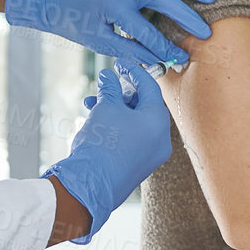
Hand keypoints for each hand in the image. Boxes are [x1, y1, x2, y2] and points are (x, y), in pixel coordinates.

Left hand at [4, 0, 215, 65]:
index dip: (166, 48)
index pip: (148, 32)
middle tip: (206, 32)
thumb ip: (129, 50)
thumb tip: (159, 62)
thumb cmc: (75, 21)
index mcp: (114, 6)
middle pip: (164, 0)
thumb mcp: (98, 41)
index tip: (182, 59)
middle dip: (187, 18)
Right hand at [40, 59, 171, 243]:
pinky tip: (96, 121)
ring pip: (135, 122)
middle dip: (122, 93)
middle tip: (107, 84)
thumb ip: (110, 89)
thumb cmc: (101, 144)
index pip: (150, 88)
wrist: (89, 185)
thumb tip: (108, 77)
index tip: (119, 63)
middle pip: (144, 105)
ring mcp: (151, 155)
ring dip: (115, 109)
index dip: (133, 71)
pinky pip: (132, 138)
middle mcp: (160, 139)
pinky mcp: (139, 165)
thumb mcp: (105, 108)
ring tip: (92, 103)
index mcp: (158, 122)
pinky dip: (117, 126)